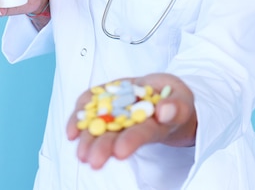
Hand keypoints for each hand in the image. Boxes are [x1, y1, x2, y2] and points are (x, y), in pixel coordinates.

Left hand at [66, 73, 196, 169]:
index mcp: (154, 127)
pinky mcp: (107, 100)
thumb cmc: (176, 101)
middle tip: (91, 159)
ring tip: (76, 145)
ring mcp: (117, 114)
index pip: (142, 135)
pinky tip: (72, 129)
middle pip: (117, 137)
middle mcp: (132, 125)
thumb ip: (176, 106)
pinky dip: (79, 116)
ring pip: (100, 127)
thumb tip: (164, 111)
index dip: (131, 142)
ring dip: (87, 137)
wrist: (164, 94)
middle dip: (103, 147)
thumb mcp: (182, 100)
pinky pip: (91, 107)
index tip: (120, 152)